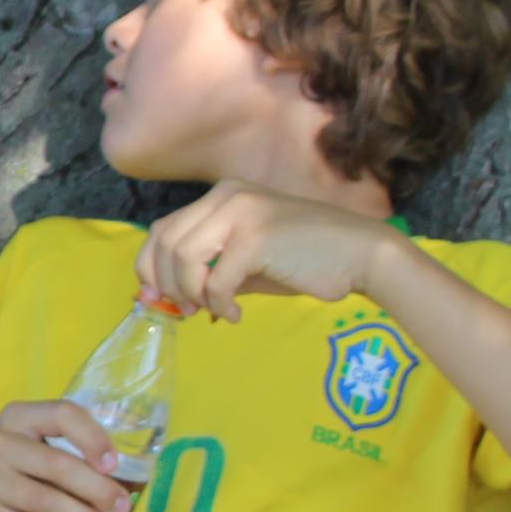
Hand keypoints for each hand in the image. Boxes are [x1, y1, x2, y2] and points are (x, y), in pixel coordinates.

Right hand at [0, 397, 132, 511]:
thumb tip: (115, 482)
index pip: (62, 413)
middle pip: (59, 465)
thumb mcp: (16, 449)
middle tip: (121, 509)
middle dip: (99, 490)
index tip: (113, 464)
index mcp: (15, 417)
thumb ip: (54, 453)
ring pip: (46, 501)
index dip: (93, 437)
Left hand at [138, 187, 401, 323]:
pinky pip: (216, 279)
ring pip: (184, 259)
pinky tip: (236, 315)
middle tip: (189, 311)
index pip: (163, 229)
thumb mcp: (246, 263)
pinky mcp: (257, 236)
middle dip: (167, 285)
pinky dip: (219, 304)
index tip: (158, 299)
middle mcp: (226, 196)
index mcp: (221, 196)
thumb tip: (161, 298)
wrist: (360, 254)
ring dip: (193, 295)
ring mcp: (241, 212)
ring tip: (217, 311)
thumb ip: (206, 272)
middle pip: (166, 242)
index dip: (150, 266)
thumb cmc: (304, 260)